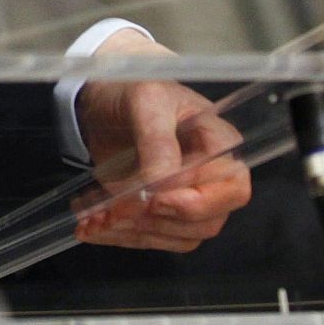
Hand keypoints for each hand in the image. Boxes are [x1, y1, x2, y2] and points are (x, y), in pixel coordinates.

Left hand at [73, 30, 251, 251]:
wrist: (106, 96)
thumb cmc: (134, 88)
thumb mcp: (146, 101)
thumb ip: (157, 142)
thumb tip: (159, 187)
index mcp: (221, 144)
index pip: (231, 188)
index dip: (194, 202)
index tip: (152, 199)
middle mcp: (213, 176)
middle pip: (206, 221)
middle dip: (153, 221)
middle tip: (110, 212)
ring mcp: (189, 197)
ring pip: (176, 235)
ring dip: (131, 233)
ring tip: (91, 219)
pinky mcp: (163, 211)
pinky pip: (152, 236)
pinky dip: (120, 235)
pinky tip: (91, 224)